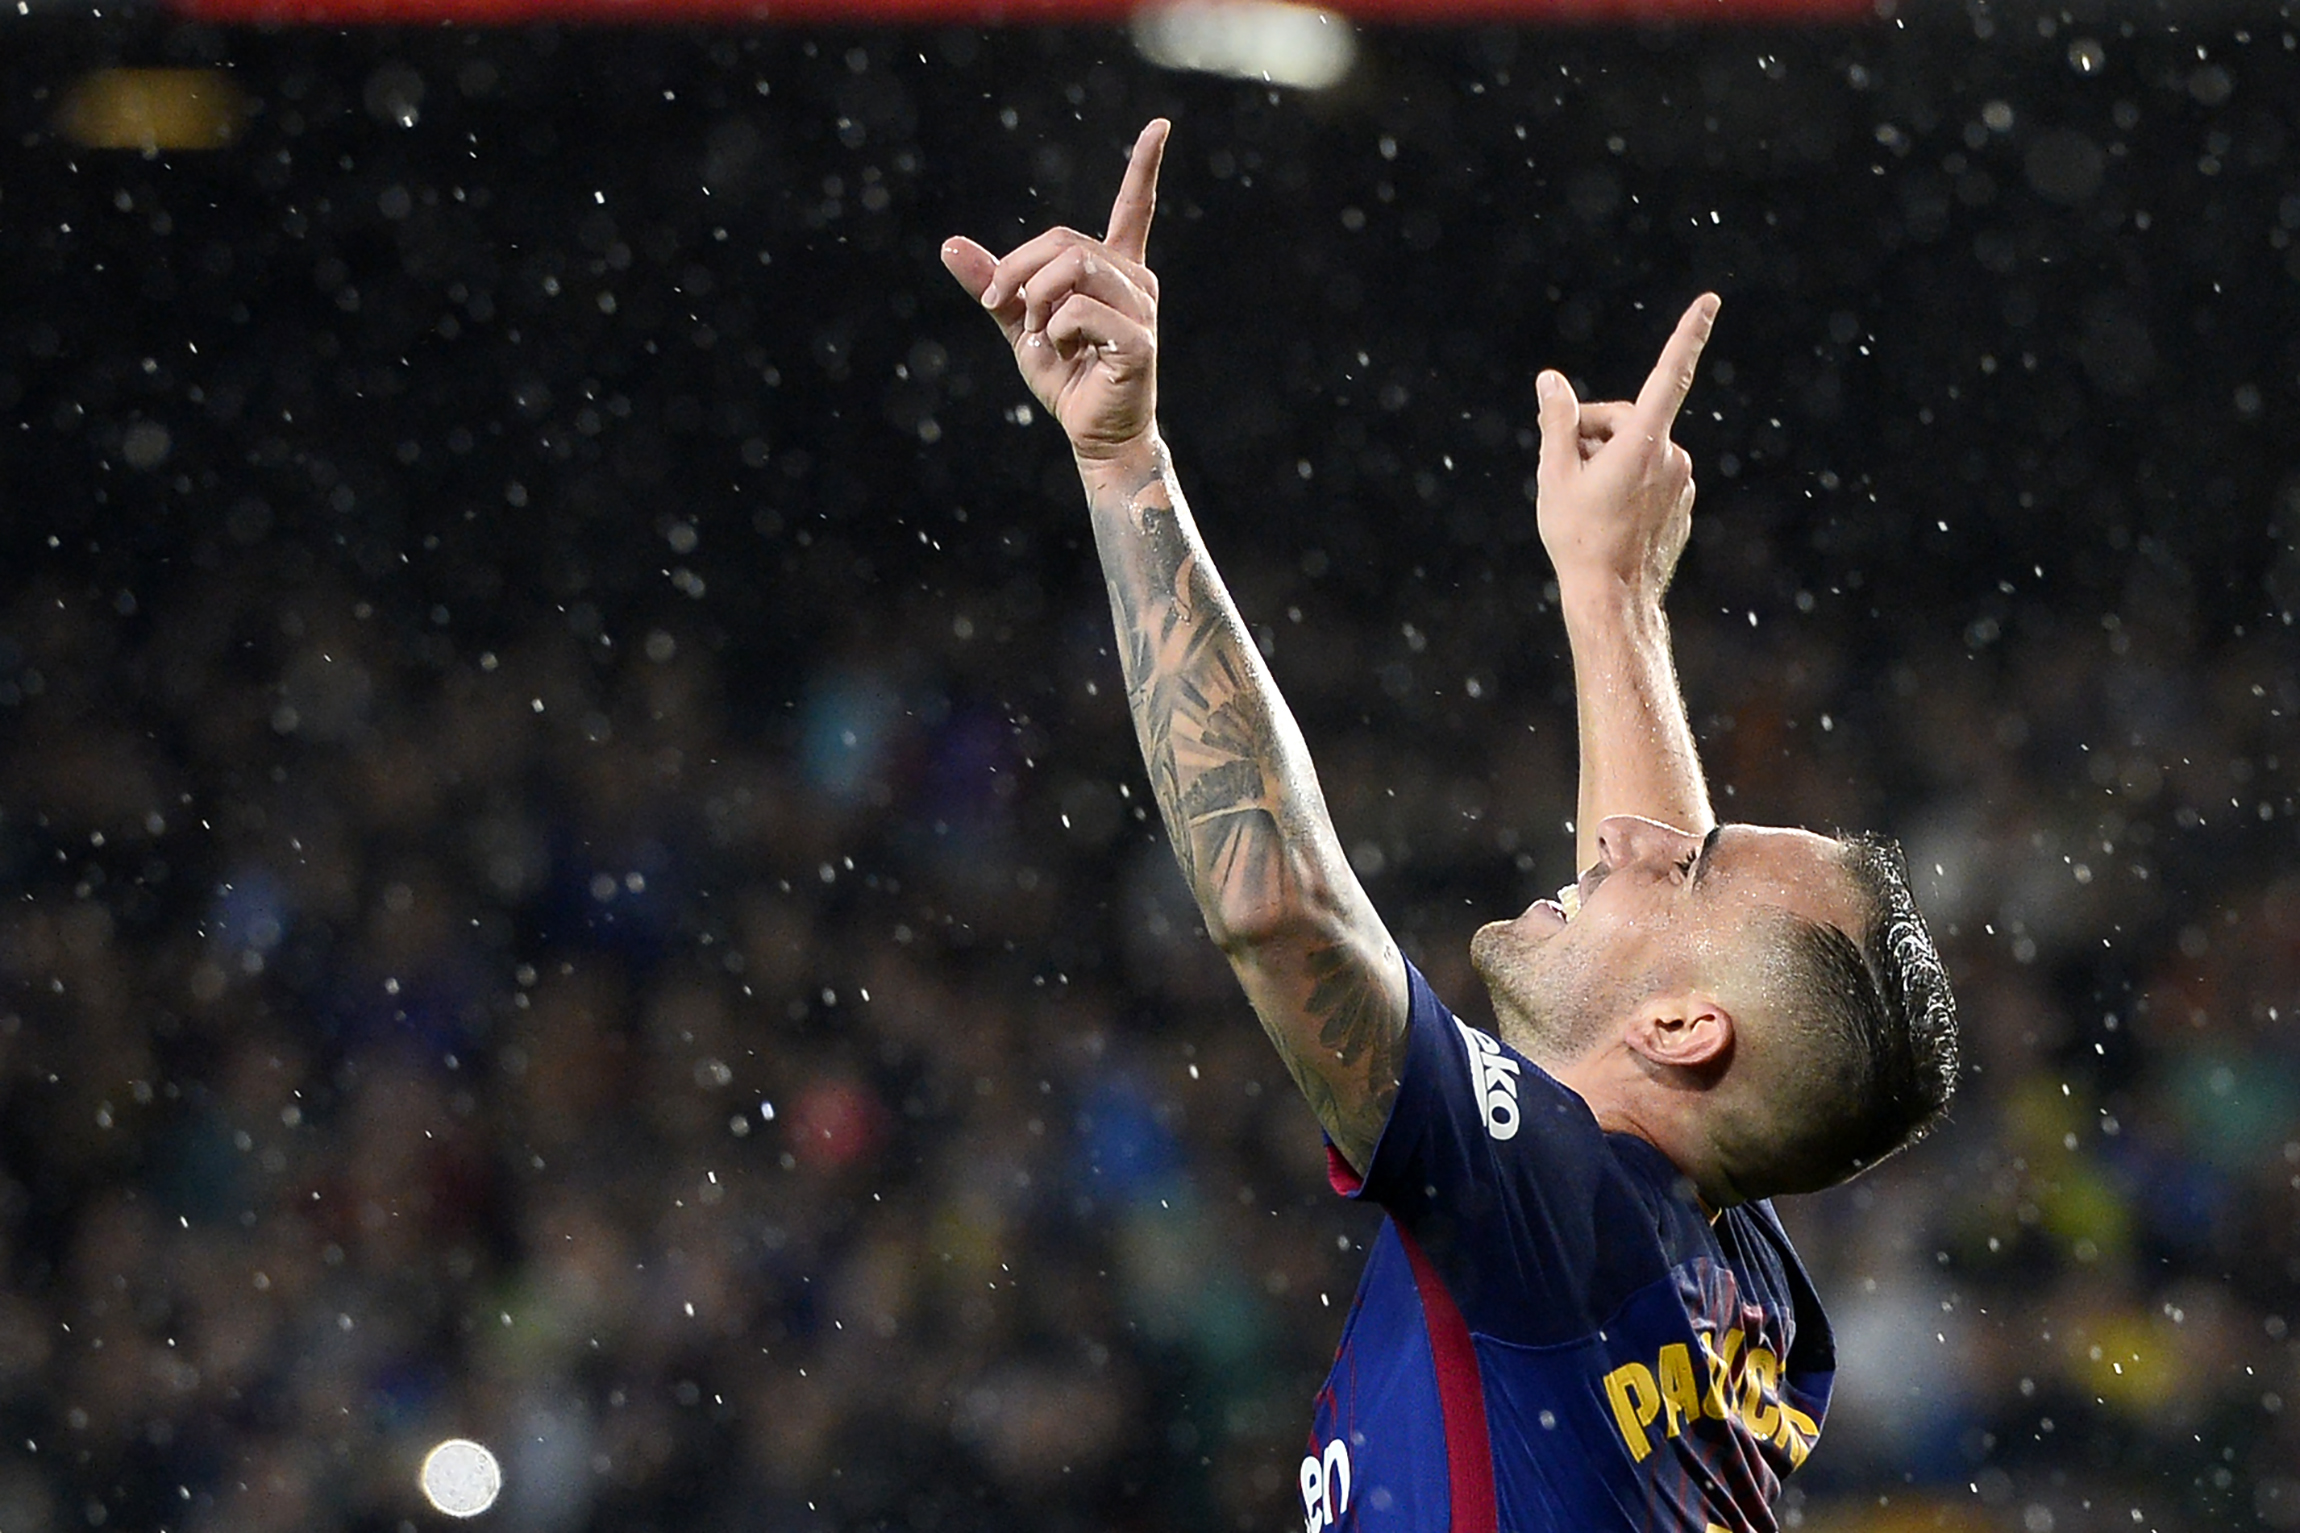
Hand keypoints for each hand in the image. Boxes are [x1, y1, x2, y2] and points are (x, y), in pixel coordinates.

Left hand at [941, 120, 1168, 464]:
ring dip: (1038, 300)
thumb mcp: (1019, 323)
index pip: (1134, 209)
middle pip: (1066, 241)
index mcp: (1115, 269)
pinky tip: (1064, 352)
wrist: (1092, 433)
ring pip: (1076, 267)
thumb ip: (991, 284)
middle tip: (1000, 306)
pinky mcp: (1139, 340)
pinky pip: (1082, 311)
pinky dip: (1057, 329)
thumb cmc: (1066, 377)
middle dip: (1019, 270)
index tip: (1161, 125)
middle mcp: (1136, 280)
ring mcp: (1143, 308)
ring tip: (1041, 336)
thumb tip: (948, 244)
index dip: (1145, 166)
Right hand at [1533, 294, 1718, 601]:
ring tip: (1584, 500)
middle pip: (1626, 419)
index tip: (1710, 301)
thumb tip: (1551, 380)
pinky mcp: (1683, 503)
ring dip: (1607, 460)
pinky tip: (1606, 516)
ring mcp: (1681, 481)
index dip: (1688, 334)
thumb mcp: (1554, 474)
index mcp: (1643, 442)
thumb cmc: (1577, 538)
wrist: (1612, 598)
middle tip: (1562, 469)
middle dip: (1592, 432)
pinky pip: (1650, 476)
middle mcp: (1671, 456)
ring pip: (1637, 449)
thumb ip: (1557, 421)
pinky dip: (1626, 482)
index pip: (1668, 374)